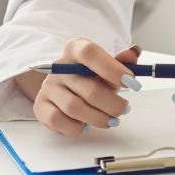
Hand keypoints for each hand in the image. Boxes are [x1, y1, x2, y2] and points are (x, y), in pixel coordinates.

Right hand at [19, 38, 141, 135]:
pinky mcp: (40, 106)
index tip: (132, 82)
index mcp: (75, 48)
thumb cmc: (91, 74)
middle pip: (88, 88)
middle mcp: (58, 66)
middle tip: (125, 109)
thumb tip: (133, 52)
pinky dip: (76, 127)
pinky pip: (58, 121)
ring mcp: (48, 86)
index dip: (112, 68)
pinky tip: (87, 125)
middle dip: (112, 103)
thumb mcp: (108, 65)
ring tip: (112, 119)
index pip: (90, 53)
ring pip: (75, 108)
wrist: (64, 87)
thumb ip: (122, 60)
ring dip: (98, 118)